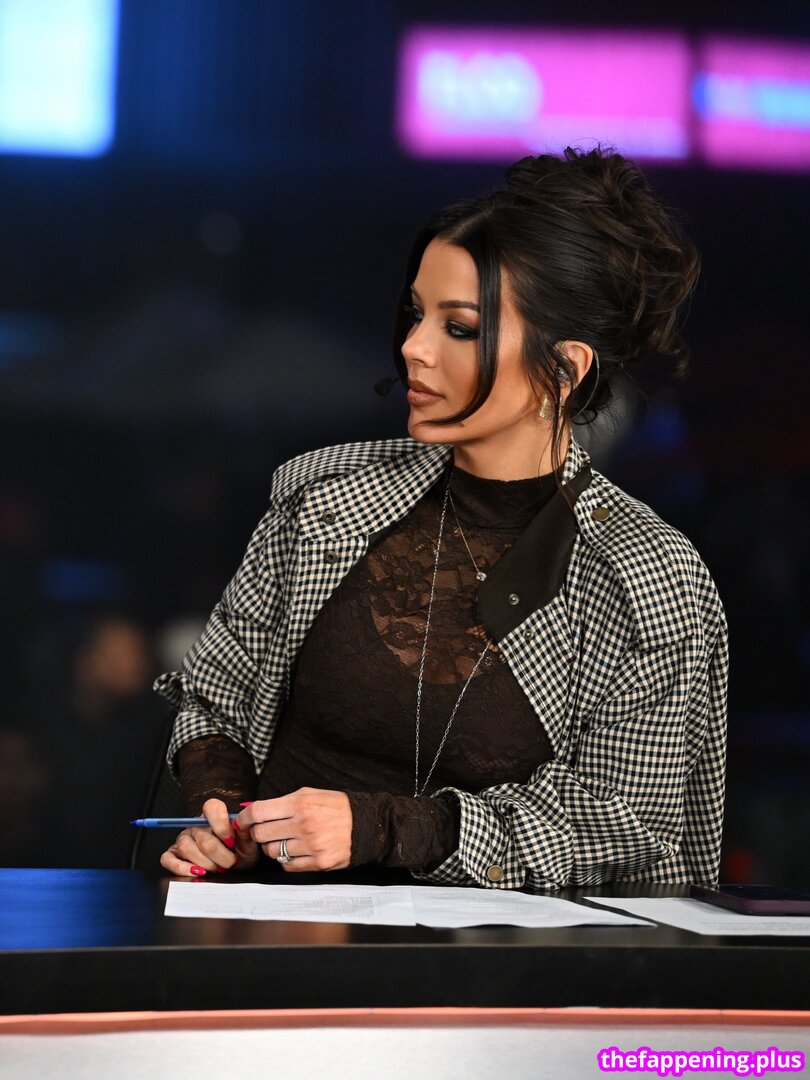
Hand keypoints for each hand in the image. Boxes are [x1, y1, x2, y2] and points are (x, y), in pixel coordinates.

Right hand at [159, 798, 259, 876]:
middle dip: (220, 854)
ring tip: (218, 868)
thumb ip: (245, 831)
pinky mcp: (173, 854)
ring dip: (205, 863)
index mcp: (214, 815)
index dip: (222, 826)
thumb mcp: (248, 840)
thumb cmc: (241, 850)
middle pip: (202, 837)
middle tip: (231, 862)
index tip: (231, 841)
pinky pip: (168, 859)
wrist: (235, 865)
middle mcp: (196, 825)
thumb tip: (242, 824)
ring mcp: (183, 838)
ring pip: (187, 848)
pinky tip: (196, 872)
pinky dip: (181, 868)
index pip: (212, 807)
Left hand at [237, 787, 352, 872]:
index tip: (242, 822)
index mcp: (300, 803)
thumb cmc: (336, 807)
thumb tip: (253, 811)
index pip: (258, 812)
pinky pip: (287, 866)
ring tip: (286, 840)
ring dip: (274, 847)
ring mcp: (311, 845)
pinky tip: (297, 851)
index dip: (244, 818)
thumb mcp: (310, 794)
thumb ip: (282, 802)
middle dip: (259, 833)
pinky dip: (287, 860)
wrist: (366, 824)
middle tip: (267, 831)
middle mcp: (303, 824)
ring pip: (272, 852)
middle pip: (261, 834)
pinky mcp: (318, 863)